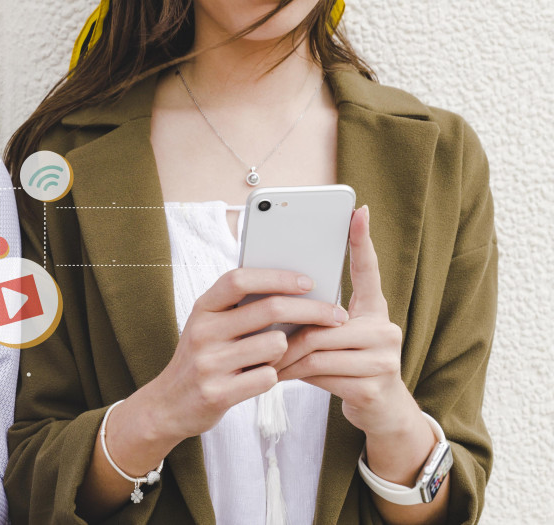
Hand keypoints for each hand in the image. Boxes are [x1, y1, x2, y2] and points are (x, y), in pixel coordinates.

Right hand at [106, 268, 348, 472]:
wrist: (169, 405)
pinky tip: (261, 378)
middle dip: (312, 310)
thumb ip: (239, 308)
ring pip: (275, 345)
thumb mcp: (209, 326)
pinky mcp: (217, 393)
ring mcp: (208, 363)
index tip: (309, 281)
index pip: (240, 280)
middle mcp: (202, 332)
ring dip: (287, 352)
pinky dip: (273, 378)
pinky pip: (268, 378)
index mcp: (202, 308)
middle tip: (336, 315)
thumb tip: (295, 289)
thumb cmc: (202, 359)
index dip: (277, 277)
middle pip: (270, 309)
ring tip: (276, 358)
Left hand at [276, 206, 419, 437]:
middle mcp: (386, 329)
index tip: (357, 211)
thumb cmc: (347, 368)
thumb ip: (317, 319)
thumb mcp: (336, 339)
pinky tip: (279, 376)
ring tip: (265, 360)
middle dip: (287, 332)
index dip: (362, 241)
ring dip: (284, 356)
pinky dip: (293, 375)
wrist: (381, 413)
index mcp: (376, 311)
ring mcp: (384, 358)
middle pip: (322, 320)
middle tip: (258, 336)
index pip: (369, 271)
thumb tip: (273, 297)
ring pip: (317, 348)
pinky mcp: (373, 386)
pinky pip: (320, 373)